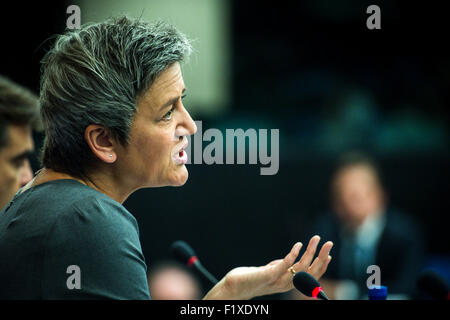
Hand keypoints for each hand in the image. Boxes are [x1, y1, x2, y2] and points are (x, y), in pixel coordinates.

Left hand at [203, 236, 332, 299]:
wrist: (233, 288)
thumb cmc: (250, 280)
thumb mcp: (269, 271)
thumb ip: (279, 266)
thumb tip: (289, 259)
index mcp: (287, 283)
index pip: (310, 276)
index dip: (321, 266)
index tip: (329, 254)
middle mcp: (285, 284)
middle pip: (310, 272)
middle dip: (321, 257)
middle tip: (329, 243)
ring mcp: (277, 280)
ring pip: (300, 268)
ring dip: (311, 252)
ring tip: (316, 239)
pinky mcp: (268, 275)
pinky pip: (284, 265)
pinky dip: (292, 254)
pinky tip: (298, 244)